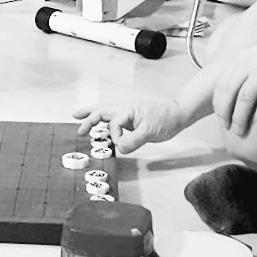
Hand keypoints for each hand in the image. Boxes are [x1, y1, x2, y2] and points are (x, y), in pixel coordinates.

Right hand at [73, 101, 187, 154]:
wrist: (179, 113)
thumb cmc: (166, 118)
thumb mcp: (150, 132)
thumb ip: (133, 140)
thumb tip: (119, 148)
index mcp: (127, 109)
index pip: (114, 124)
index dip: (115, 136)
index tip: (122, 145)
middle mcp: (125, 109)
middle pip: (101, 111)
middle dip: (88, 117)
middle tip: (77, 126)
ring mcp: (128, 113)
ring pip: (106, 113)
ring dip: (93, 117)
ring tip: (79, 119)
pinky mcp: (132, 118)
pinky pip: (114, 119)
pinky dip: (104, 122)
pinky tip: (101, 127)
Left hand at [212, 39, 256, 136]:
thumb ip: (245, 70)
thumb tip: (233, 92)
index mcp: (241, 58)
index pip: (221, 83)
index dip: (219, 103)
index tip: (221, 118)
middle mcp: (249, 62)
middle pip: (229, 92)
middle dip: (225, 113)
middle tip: (227, 128)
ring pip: (244, 99)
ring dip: (240, 118)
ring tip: (240, 132)